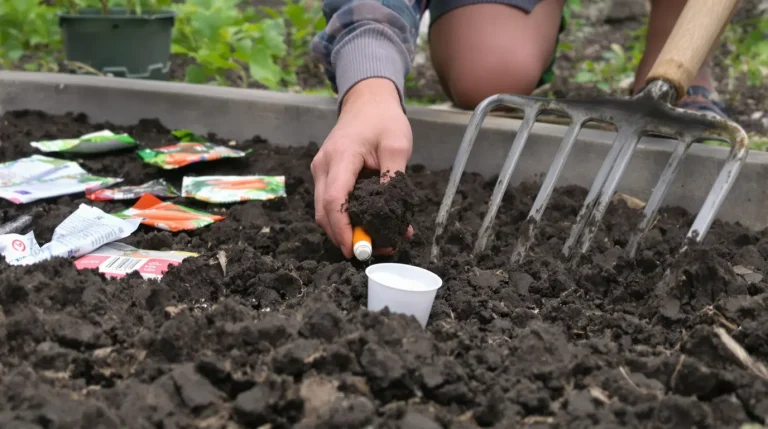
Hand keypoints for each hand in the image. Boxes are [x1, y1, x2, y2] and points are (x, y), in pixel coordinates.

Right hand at [311, 78, 413, 257]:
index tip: (355, 249)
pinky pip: (330, 202)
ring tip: (374, 242)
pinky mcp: (326, 175)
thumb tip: (392, 213)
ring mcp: (321, 171)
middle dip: (344, 237)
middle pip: (324, 212)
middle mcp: (324, 166)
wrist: (367, 101)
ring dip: (344, 230)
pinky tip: (368, 225)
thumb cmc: (383, 120)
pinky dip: (345, 218)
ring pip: (324, 211)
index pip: (333, 201)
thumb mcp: (397, 145)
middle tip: (372, 252)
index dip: (342, 229)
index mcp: (341, 157)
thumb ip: (394, 178)